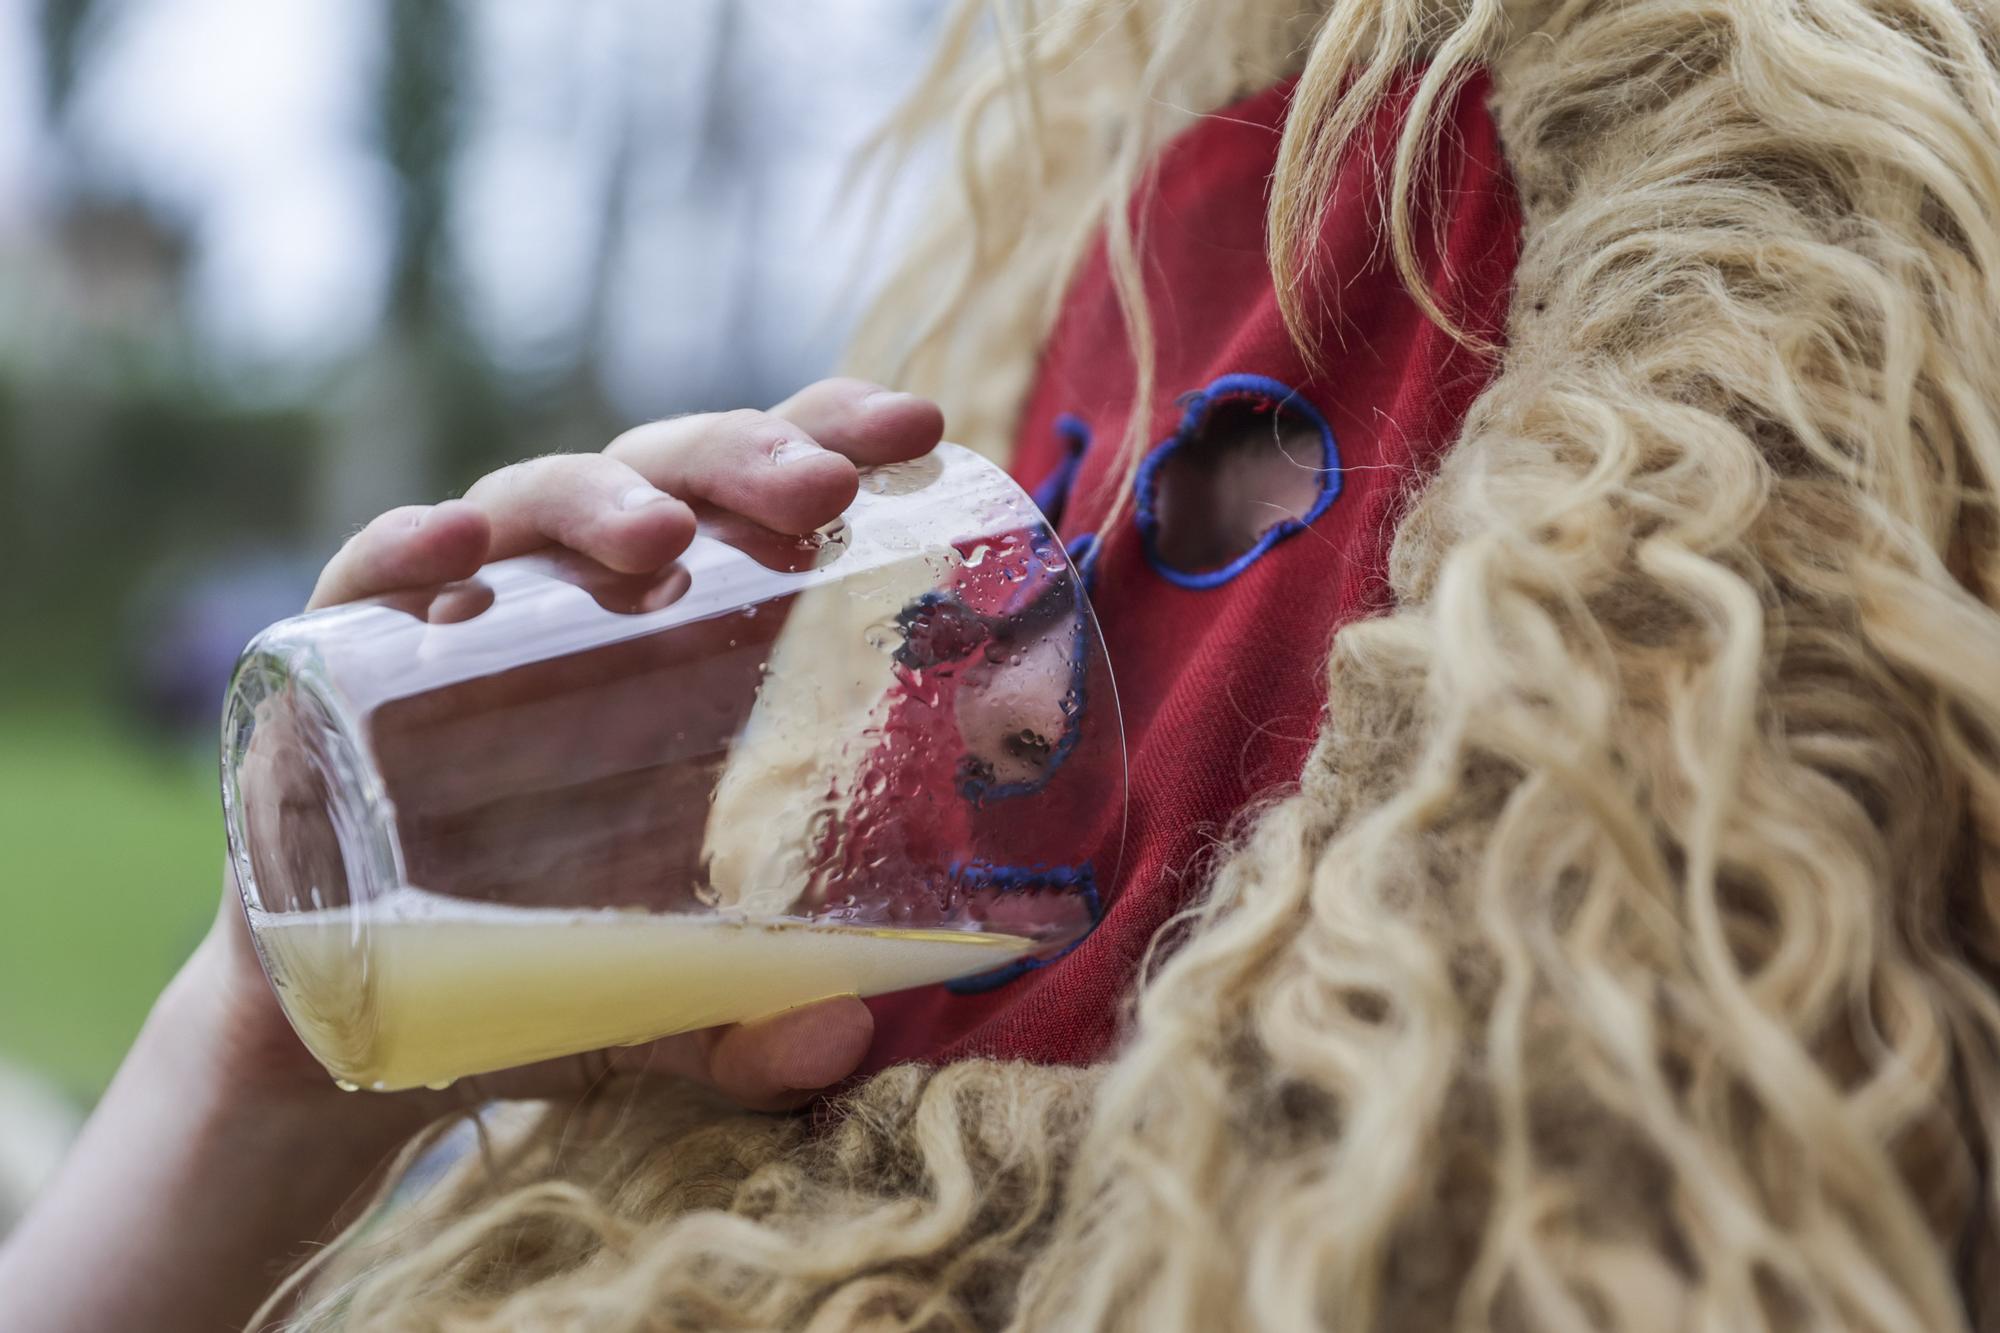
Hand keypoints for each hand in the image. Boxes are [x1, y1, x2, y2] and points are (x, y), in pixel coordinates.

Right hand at [238, 377, 946, 1112]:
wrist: (364, 1024)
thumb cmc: (547, 968)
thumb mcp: (672, 1000)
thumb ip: (754, 1025)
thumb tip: (844, 1041)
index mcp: (687, 639)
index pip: (760, 495)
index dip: (831, 433)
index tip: (917, 426)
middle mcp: (582, 602)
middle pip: (664, 476)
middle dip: (743, 460)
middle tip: (820, 492)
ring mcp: (462, 621)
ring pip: (530, 504)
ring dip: (598, 502)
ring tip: (662, 542)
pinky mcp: (339, 665)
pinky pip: (361, 579)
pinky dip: (400, 552)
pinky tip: (452, 552)